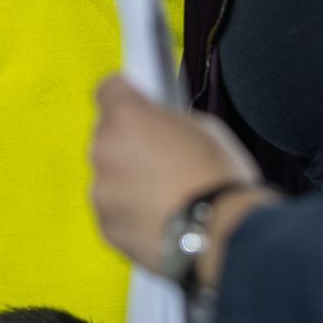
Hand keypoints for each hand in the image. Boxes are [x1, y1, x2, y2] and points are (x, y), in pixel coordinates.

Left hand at [90, 73, 270, 277]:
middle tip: (165, 154)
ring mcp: (101, 193)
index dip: (127, 95)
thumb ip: (168, 121)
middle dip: (131, 142)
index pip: (109, 89)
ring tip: (168, 192)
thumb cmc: (217, 176)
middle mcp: (104, 151)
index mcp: (127, 117)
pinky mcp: (106, 227)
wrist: (220, 233)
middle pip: (109, 136)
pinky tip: (164, 215)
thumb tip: (160, 126)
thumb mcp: (204, 126)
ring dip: (130, 179)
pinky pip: (116, 209)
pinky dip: (133, 210)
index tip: (140, 102)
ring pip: (111, 176)